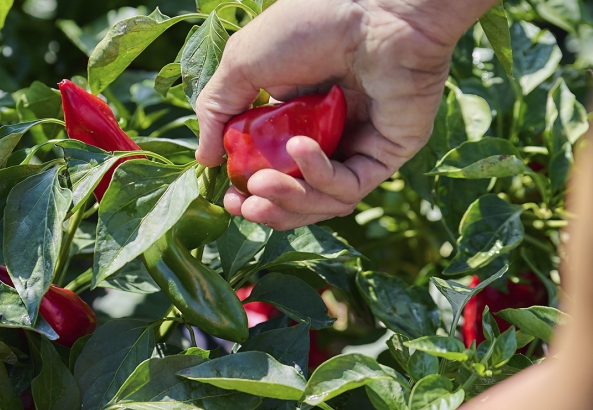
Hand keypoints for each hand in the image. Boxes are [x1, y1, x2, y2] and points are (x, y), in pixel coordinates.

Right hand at [196, 0, 458, 229]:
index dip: (250, 192)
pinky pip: (350, 187)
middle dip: (269, 207)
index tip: (228, 200)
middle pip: (297, 195)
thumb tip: (204, 161)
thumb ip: (218, 112)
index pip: (272, 171)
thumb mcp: (242, 63)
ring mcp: (359, 146)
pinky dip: (320, 177)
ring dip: (290, 201)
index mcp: (294, 117)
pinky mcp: (388, 152)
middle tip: (244, 206)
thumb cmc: (310, 22)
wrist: (373, 6)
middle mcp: (329, 136)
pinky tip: (299, 150)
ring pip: (324, 201)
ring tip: (262, 186)